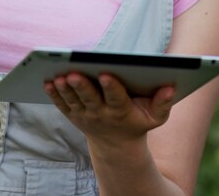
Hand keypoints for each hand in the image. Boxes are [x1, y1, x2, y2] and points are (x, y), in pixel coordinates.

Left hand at [44, 73, 174, 143]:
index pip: (116, 98)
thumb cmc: (137, 121)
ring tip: (58, 76)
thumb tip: (171, 87)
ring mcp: (84, 114)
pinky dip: (54, 94)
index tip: (105, 73)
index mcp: (122, 111)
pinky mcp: (72, 114)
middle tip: (74, 73)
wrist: (116, 144)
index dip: (111, 86)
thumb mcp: (155, 117)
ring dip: (64, 89)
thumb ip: (163, 103)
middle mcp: (101, 113)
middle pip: (90, 98)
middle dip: (82, 86)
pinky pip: (61, 104)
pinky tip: (47, 82)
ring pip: (72, 100)